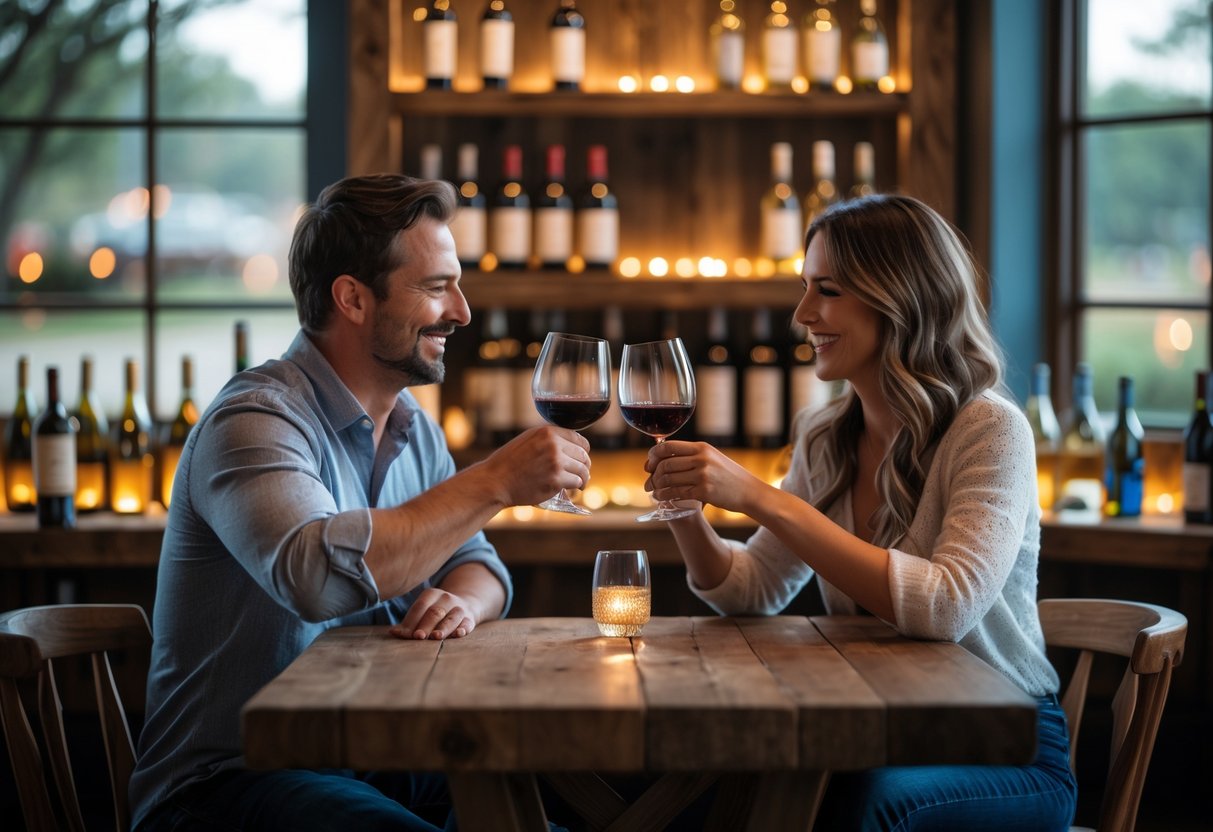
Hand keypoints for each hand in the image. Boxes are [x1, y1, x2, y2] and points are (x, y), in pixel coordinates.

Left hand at [389, 587, 476, 640]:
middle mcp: (446, 598)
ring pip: (451, 618)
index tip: (404, 634)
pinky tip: (458, 634)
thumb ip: (409, 622)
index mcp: (431, 594)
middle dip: (425, 625)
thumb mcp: (423, 611)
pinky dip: (463, 628)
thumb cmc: (436, 612)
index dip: (411, 621)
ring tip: (436, 637)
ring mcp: (459, 608)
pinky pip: (467, 623)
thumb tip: (393, 632)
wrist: (465, 605)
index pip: (420, 607)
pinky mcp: (470, 618)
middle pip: (434, 612)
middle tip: (418, 637)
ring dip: (443, 628)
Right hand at [479, 425, 591, 507]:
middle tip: (582, 473)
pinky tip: (573, 489)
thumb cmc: (509, 463)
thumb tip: (570, 446)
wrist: (496, 481)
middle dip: (584, 465)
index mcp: (547, 432)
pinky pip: (576, 482)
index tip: (582, 457)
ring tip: (581, 483)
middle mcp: (553, 444)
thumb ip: (547, 439)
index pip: (578, 439)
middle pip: (582, 454)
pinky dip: (576, 487)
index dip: (583, 450)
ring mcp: (556, 462)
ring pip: (582, 469)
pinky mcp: (556, 480)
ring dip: (583, 477)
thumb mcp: (528, 440)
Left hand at [645, 440, 761, 514]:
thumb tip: (665, 458)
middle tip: (649, 482)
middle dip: (652, 474)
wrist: (749, 491)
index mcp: (701, 447)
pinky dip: (665, 496)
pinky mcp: (704, 491)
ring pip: (668, 479)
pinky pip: (677, 493)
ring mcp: (703, 475)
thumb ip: (693, 455)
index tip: (649, 464)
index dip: (653, 455)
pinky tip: (661, 498)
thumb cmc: (729, 476)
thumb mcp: (712, 457)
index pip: (668, 446)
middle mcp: (701, 458)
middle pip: (665, 464)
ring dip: (656, 487)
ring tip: (653, 491)